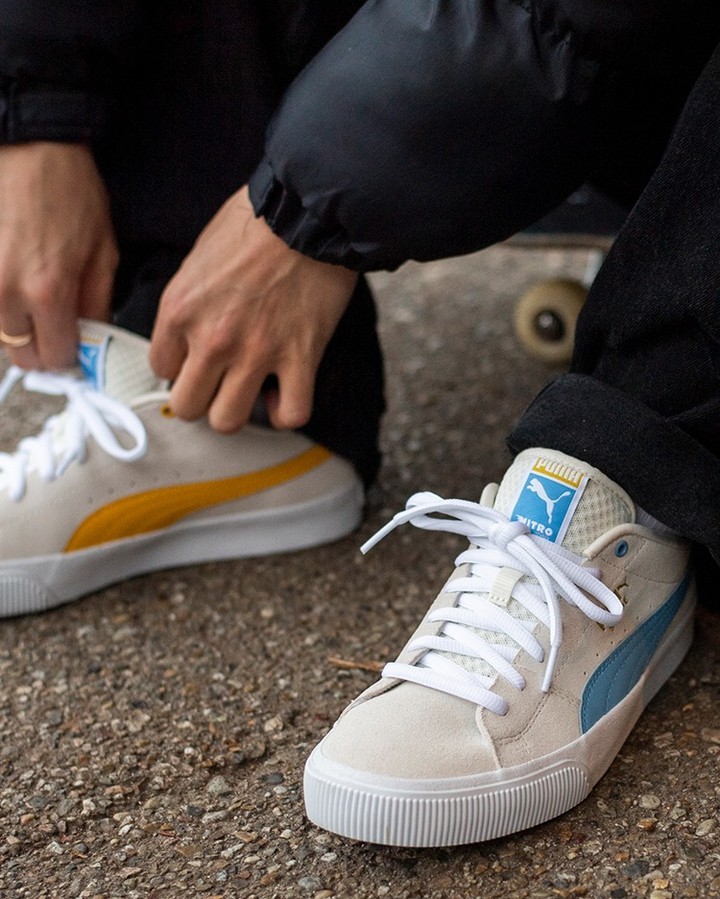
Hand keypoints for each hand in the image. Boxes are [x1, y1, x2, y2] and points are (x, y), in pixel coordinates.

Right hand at [0, 142, 117, 369]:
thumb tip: (94, 337)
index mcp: (48, 291)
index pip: (57, 357)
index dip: (71, 355)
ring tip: (34, 297)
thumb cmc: (69, 191)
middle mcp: (7, 291)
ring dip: (19, 327)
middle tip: (55, 327)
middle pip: (22, 356)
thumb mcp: (103, 251)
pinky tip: (17, 280)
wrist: (31, 146)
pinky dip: (3, 303)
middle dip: (42, 347)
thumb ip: (97, 303)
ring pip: (0, 334)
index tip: (76, 345)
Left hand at [149, 185, 357, 431]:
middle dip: (202, 398)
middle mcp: (211, 339)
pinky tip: (285, 393)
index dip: (181, 366)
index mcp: (179, 310)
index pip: (160, 369)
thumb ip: (188, 304)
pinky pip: (291, 414)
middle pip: (187, 407)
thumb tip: (189, 335)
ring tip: (251, 390)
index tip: (199, 357)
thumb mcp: (198, 258)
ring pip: (228, 421)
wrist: (307, 211)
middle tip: (220, 381)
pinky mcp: (301, 357)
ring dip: (239, 409)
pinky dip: (286, 412)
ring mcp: (257, 352)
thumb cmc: (254, 224)